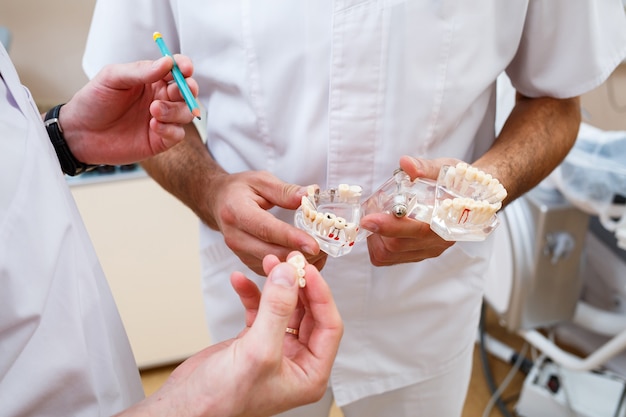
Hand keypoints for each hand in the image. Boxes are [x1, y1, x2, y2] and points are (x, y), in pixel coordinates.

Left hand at [58, 55, 198, 165]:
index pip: (177, 70)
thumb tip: (167, 62)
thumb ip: (140, 70)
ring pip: (186, 113)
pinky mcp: (160, 140)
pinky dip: (170, 129)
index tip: (185, 68)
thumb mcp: (112, 78)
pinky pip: (178, 134)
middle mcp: (160, 98)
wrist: (79, 134)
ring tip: (153, 110)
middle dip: (188, 90)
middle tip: (176, 90)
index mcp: (151, 79)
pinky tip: (153, 126)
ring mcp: (162, 120)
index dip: (184, 67)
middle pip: (188, 91)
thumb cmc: (93, 102)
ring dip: (175, 110)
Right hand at [121, 252, 342, 416]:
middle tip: (288, 262)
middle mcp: (296, 361)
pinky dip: (252, 294)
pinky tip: (240, 281)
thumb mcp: (258, 351)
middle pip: (308, 312)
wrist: (184, 407)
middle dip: (298, 285)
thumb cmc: (222, 400)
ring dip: (276, 286)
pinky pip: (261, 310)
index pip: (329, 326)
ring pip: (285, 308)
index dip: (321, 295)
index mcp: (310, 373)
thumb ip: (277, 310)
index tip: (307, 270)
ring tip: (268, 264)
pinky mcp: (253, 341)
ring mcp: (275, 349)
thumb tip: (289, 276)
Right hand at [207, 170, 327, 274]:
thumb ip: (286, 190)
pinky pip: (272, 270)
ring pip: (274, 265)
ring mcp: (240, 253)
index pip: (267, 229)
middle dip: (302, 254)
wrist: (218, 202)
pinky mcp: (247, 262)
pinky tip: (309, 259)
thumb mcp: (261, 180)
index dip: (292, 238)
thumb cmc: (240, 190)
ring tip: (322, 254)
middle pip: (272, 253)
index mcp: (237, 212)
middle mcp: (236, 237)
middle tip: (327, 249)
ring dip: (299, 263)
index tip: (315, 245)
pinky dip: (291, 267)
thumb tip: (311, 194)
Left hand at [360, 156, 457, 265]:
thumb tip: (407, 164)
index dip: (389, 226)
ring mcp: (428, 250)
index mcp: (446, 221)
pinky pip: (392, 259)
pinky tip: (381, 228)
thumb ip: (425, 167)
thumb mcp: (445, 169)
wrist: (474, 198)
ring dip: (375, 240)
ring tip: (376, 219)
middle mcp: (438, 241)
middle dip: (375, 231)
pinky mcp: (420, 254)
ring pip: (390, 256)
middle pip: (396, 246)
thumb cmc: (458, 183)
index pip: (416, 231)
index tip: (368, 219)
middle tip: (369, 212)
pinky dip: (379, 245)